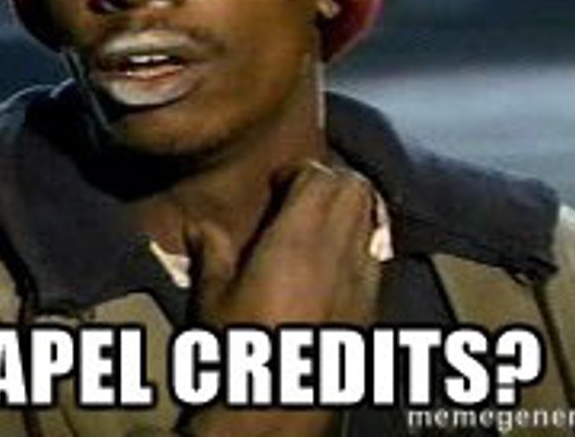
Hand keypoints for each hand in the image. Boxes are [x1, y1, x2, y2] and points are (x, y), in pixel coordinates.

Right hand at [182, 161, 382, 436]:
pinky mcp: (371, 304)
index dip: (301, 170)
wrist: (277, 404)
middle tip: (305, 192)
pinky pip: (377, 253)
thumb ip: (211, 251)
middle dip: (332, 180)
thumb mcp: (214, 296)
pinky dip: (362, 240)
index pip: (319, 177)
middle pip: (354, 188)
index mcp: (296, 241)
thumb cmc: (240, 348)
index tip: (280, 182)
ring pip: (372, 216)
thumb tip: (197, 226)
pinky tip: (338, 257)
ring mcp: (361, 278)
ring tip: (324, 218)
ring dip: (351, 207)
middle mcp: (337, 252)